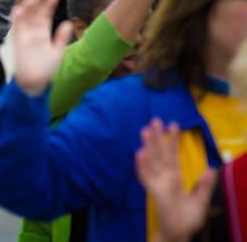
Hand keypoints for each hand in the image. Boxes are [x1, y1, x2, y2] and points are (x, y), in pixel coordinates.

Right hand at [12, 0, 72, 95]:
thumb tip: (68, 23)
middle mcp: (33, 33)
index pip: (46, 16)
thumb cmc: (47, 70)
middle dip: (37, 2)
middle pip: (34, 14)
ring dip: (27, 8)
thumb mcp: (57, 52)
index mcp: (44, 34)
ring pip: (25, 18)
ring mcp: (25, 37)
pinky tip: (18, 9)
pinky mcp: (17, 42)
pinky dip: (16, 19)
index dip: (49, 5)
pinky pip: (16, 28)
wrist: (35, 83)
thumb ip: (61, 38)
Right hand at [135, 118, 216, 241]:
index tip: (174, 125)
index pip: (173, 155)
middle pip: (160, 154)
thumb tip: (211, 169)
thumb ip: (204, 186)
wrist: (179, 234)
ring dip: (148, 146)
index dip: (173, 140)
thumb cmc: (187, 219)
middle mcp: (164, 178)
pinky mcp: (155, 192)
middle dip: (157, 138)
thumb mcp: (200, 201)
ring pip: (152, 161)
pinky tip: (139, 154)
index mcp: (174, 178)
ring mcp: (158, 184)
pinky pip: (147, 178)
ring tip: (145, 131)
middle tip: (155, 120)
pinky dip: (142, 166)